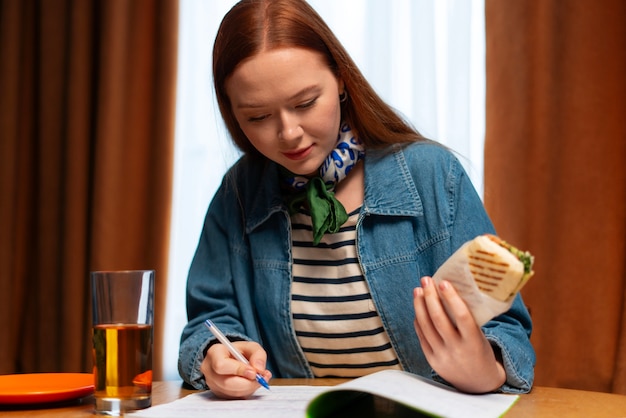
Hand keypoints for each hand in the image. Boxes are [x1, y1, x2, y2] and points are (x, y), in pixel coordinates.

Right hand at [201, 340, 271, 398]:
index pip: (221, 365)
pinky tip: (253, 384)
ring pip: (231, 393)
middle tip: (261, 378)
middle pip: (226, 383)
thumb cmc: (240, 352)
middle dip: (247, 383)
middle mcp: (209, 370)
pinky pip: (234, 398)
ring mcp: (212, 384)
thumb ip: (258, 354)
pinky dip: (247, 392)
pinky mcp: (219, 394)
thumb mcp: (251, 346)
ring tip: (260, 379)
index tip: (253, 372)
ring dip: (249, 388)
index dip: (238, 370)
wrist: (233, 358)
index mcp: (214, 353)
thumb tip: (259, 370)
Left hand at [413, 276, 505, 392]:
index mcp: (474, 342)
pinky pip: (421, 336)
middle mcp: (457, 350)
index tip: (444, 282)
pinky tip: (418, 308)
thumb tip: (450, 291)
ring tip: (418, 290)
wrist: (479, 384)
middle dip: (430, 296)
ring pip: (426, 326)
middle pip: (438, 319)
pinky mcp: (432, 360)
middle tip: (426, 280)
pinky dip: (418, 320)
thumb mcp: (480, 336)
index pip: (462, 316)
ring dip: (419, 305)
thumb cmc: (480, 351)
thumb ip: (467, 318)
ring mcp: (442, 356)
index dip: (451, 298)